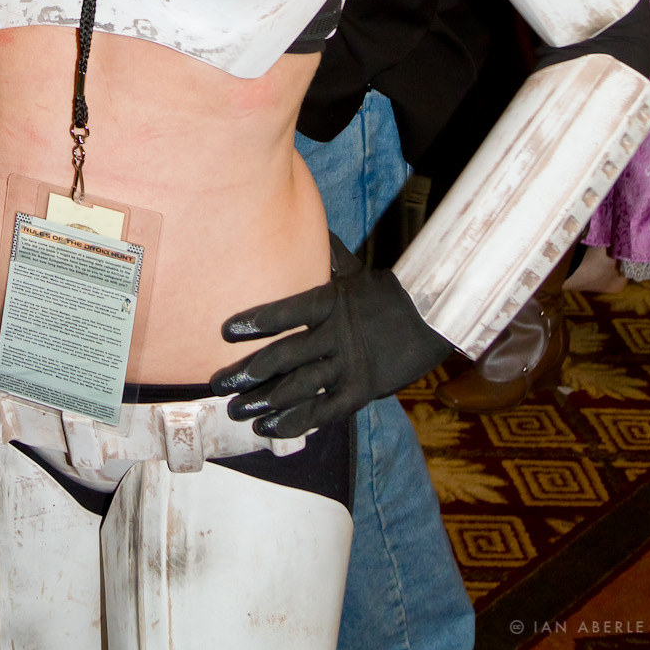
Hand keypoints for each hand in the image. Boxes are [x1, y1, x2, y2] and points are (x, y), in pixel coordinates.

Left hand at [210, 237, 452, 435]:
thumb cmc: (385, 292)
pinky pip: (323, 410)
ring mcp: (348, 365)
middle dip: (248, 372)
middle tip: (219, 383)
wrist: (431, 318)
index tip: (225, 331)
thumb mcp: (354, 272)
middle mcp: (336, 335)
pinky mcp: (360, 390)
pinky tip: (269, 427)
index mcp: (332, 302)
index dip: (256, 321)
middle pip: (284, 355)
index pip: (287, 311)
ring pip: (299, 387)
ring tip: (236, 410)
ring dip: (264, 400)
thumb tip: (304, 222)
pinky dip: (295, 421)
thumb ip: (326, 258)